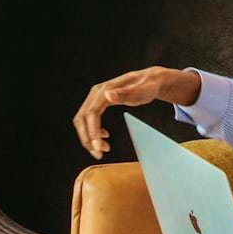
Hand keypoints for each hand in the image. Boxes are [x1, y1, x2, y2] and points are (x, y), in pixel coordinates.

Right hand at [73, 67, 204, 157]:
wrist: (150, 80)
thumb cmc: (147, 86)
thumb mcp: (140, 90)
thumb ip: (125, 93)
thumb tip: (108, 95)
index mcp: (104, 90)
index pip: (91, 113)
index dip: (92, 131)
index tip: (98, 147)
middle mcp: (96, 93)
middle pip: (82, 118)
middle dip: (87, 138)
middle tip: (98, 153)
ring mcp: (96, 98)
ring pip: (83, 120)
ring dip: (89, 137)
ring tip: (102, 149)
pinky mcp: (99, 103)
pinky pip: (89, 119)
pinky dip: (92, 131)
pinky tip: (104, 137)